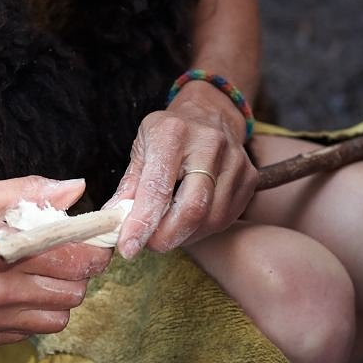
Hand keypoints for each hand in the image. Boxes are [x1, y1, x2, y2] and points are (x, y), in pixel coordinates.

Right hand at [0, 177, 111, 347]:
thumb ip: (31, 191)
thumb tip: (76, 188)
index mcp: (4, 251)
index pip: (75, 258)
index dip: (94, 248)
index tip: (95, 239)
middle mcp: (0, 291)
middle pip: (74, 292)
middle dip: (79, 273)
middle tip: (68, 257)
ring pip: (58, 318)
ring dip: (60, 298)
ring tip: (43, 278)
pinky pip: (29, 332)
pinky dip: (33, 315)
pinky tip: (16, 294)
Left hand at [110, 81, 257, 257]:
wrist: (210, 114)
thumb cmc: (169, 134)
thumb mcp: (141, 149)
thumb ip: (129, 186)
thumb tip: (114, 221)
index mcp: (173, 133)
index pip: (158, 188)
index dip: (142, 223)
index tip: (128, 248)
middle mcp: (208, 144)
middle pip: (192, 209)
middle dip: (167, 237)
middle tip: (149, 244)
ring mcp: (234, 161)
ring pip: (211, 219)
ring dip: (184, 235)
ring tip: (167, 229)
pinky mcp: (249, 177)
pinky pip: (225, 218)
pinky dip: (202, 229)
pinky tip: (188, 222)